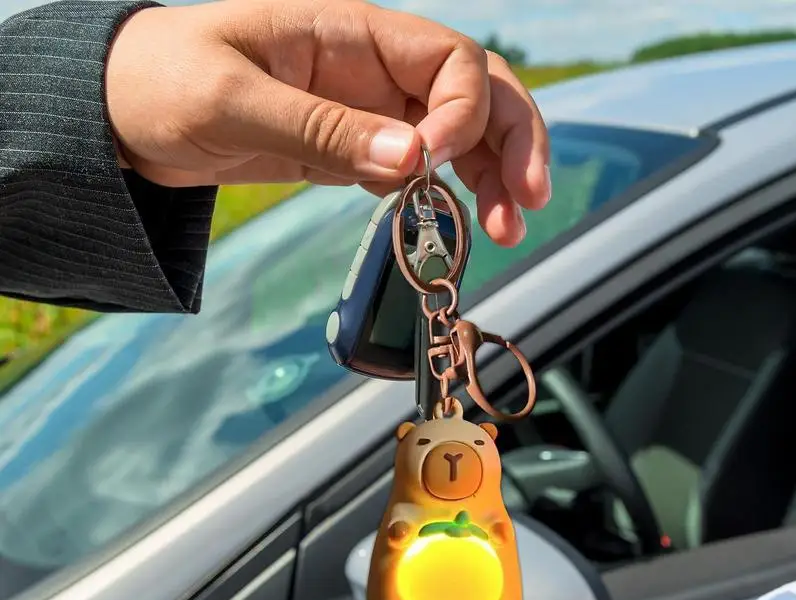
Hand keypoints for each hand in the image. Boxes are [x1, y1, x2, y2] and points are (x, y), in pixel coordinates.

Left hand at [105, 0, 550, 246]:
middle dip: (511, 142)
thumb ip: (322, 127)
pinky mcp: (350, 149)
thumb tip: (412, 161)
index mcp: (351, 32)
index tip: (430, 165)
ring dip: (491, 175)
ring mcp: (365, 111)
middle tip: (526, 203)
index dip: (460, 113)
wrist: (125, 114)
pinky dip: (445, 194)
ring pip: (456, 134)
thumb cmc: (161, 82)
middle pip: (475, 92)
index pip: (448, 61)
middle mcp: (371, 68)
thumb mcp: (233, 99)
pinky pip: (417, 167)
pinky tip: (451, 222)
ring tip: (505, 227)